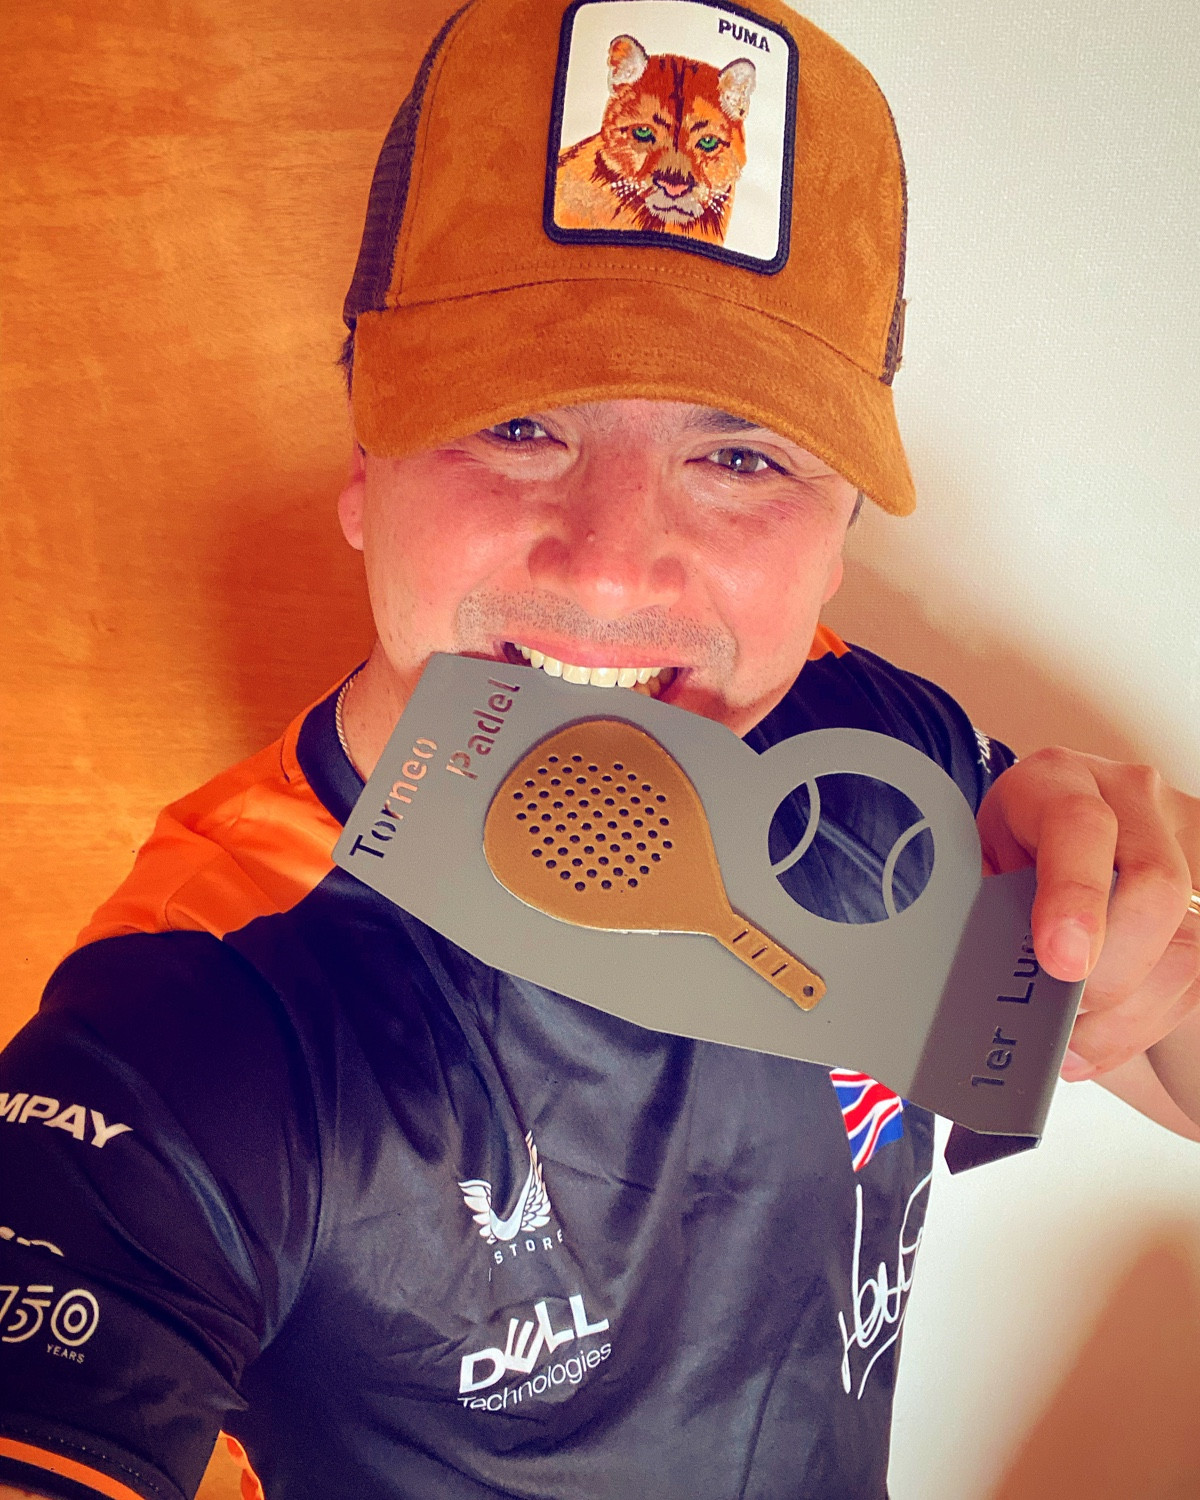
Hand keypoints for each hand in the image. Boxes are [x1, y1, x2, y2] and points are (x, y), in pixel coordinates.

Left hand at [976, 749, 1199, 1089]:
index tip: (1061, 960)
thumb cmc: (1006, 849)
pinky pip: (1197, 973)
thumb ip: (985, 906)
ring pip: (1186, 942)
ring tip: (1074, 1045)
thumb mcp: (977, 860)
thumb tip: (996, 986)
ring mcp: (1182, 841)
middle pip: (1156, 887)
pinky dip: (1146, 1020)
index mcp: (1058, 779)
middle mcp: (1131, 798)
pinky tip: (1103, 1037)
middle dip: (1110, 973)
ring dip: (1129, 1012)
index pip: (1081, 825)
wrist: (1044, 827)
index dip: (1076, 897)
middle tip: (1063, 1015)